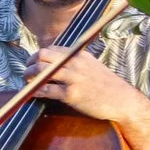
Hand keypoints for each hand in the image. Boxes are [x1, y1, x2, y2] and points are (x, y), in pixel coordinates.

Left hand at [28, 46, 149, 126]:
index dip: (37, 56)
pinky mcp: (72, 94)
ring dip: (29, 76)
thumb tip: (54, 61)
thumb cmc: (106, 84)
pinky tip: (34, 93)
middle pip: (42, 56)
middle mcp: (75, 63)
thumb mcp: (92, 65)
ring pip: (41, 71)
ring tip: (27, 82)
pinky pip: (47, 90)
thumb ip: (75, 61)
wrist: (122, 100)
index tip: (33, 63)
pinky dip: (36, 90)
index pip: (50, 49)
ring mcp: (73, 78)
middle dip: (30, 63)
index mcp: (78, 55)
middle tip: (27, 72)